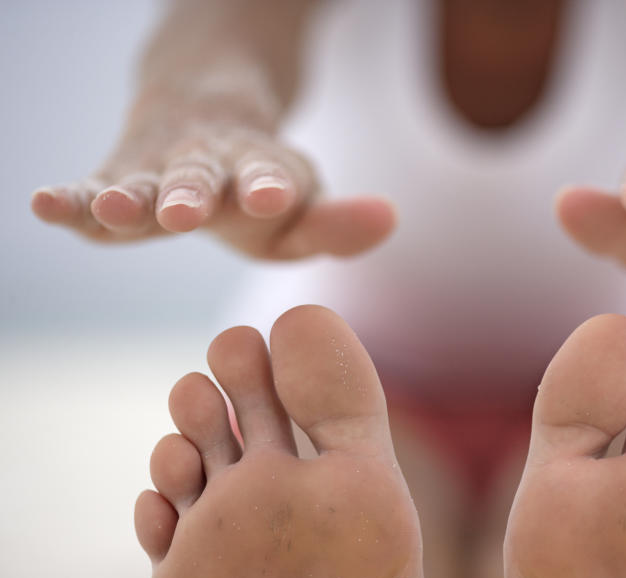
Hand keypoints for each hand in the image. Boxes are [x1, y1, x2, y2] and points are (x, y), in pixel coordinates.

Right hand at [31, 119, 393, 259]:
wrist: (204, 113)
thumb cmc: (259, 183)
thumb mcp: (301, 205)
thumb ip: (338, 223)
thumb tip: (390, 218)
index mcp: (262, 167)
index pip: (268, 173)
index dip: (269, 183)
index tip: (271, 193)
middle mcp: (208, 161)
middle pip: (198, 175)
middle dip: (190, 192)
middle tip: (184, 211)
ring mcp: (158, 165)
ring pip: (139, 178)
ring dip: (125, 194)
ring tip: (107, 207)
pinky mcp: (117, 172)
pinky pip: (90, 185)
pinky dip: (70, 197)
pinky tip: (43, 204)